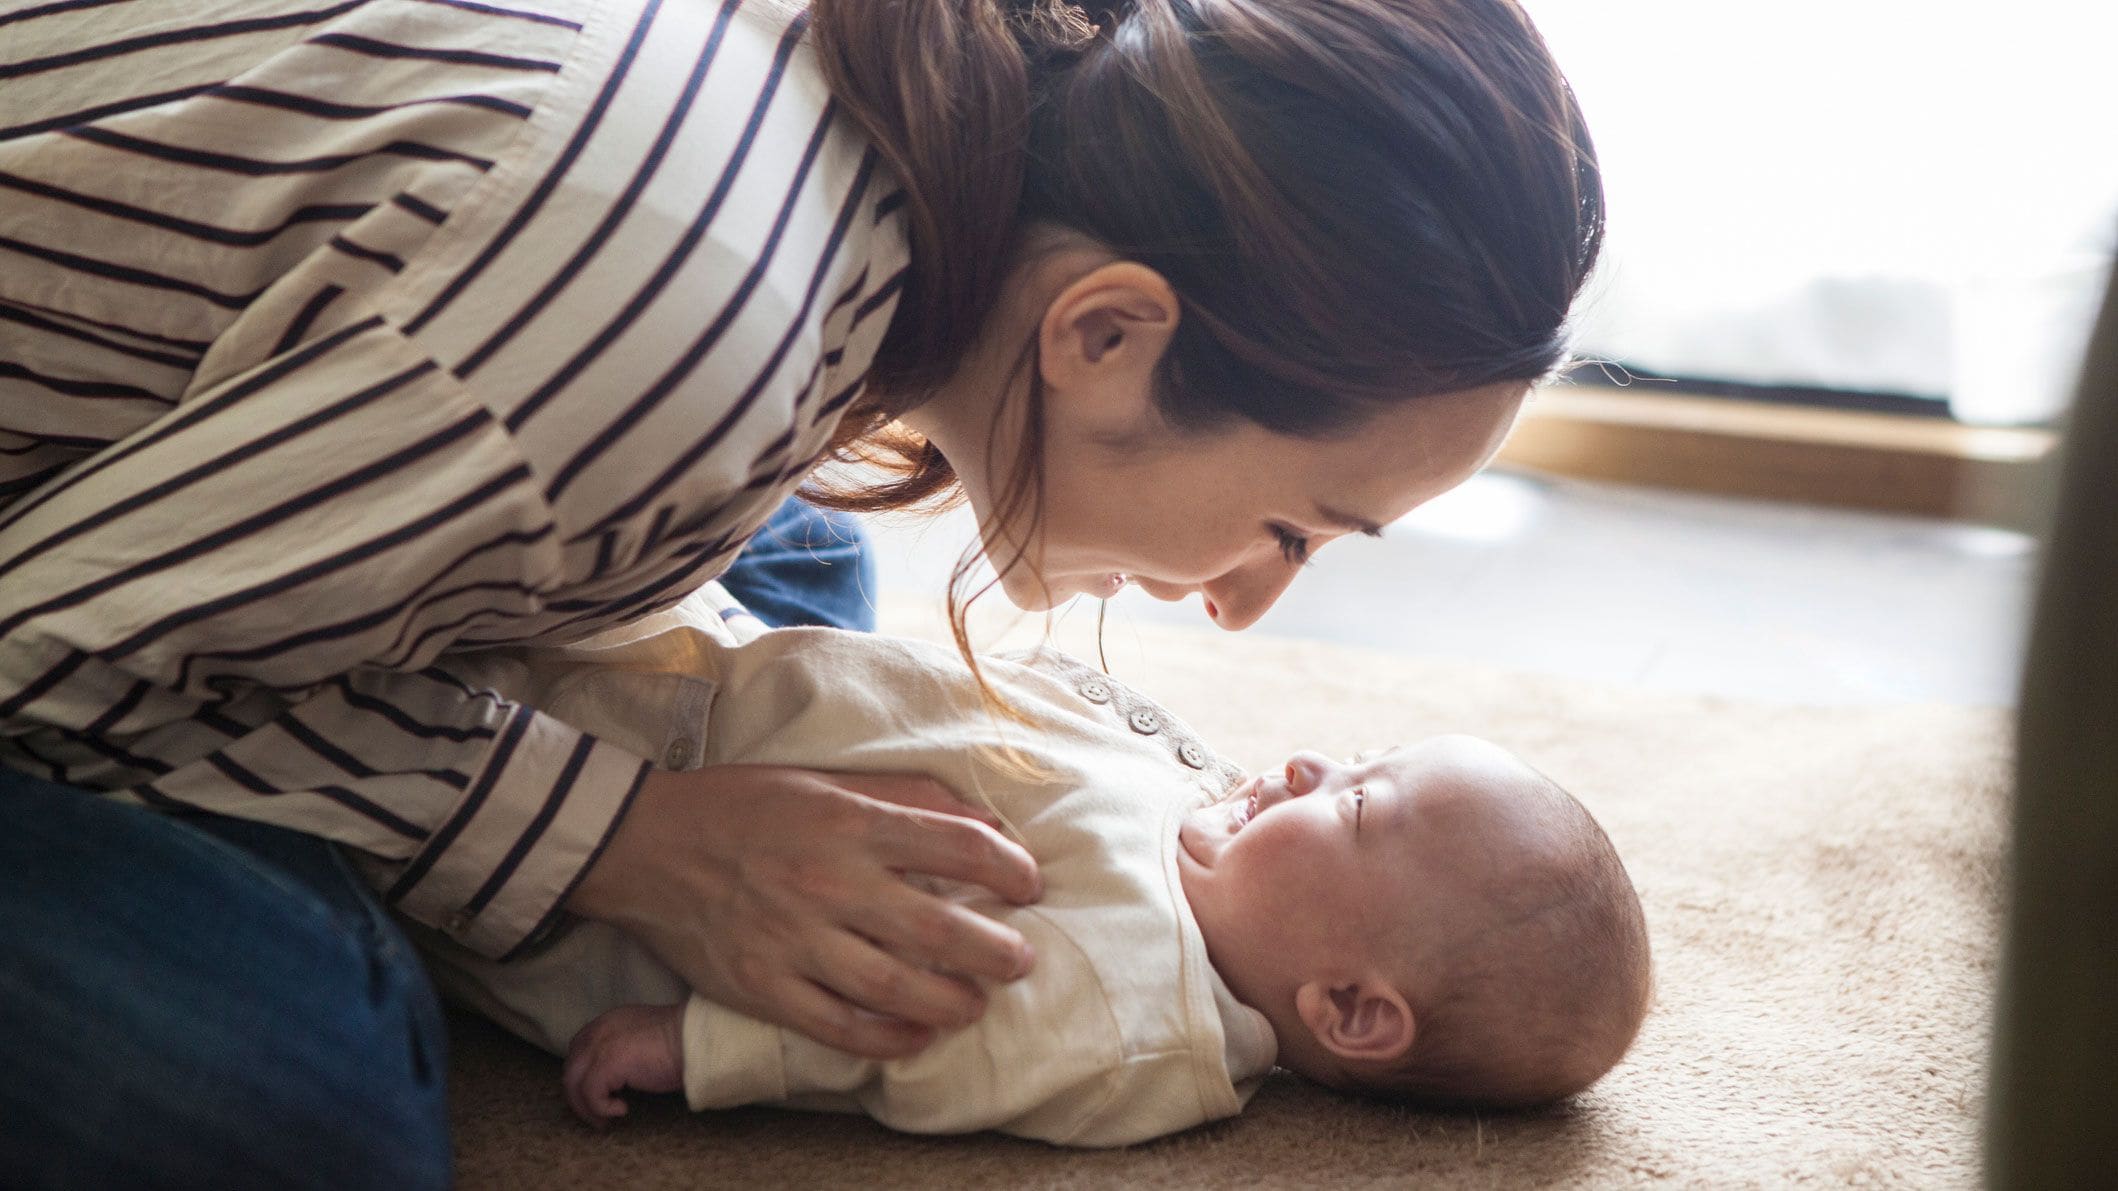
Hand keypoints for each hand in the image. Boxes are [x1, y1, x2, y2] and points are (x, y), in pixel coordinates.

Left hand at [565, 1003, 684, 1126]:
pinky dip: (602, 1108)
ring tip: (605, 1121)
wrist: (694, 1039)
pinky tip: (623, 1110)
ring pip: (573, 1084)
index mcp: (608, 1022)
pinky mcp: (607, 1064)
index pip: (578, 1051)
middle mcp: (599, 1030)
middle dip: (579, 1097)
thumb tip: (615, 1081)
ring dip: (587, 1108)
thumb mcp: (644, 1040)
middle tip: (597, 1117)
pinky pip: (590, 1094)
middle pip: (571, 1069)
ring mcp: (600, 1046)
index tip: (596, 1097)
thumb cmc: (681, 1042)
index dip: (582, 1076)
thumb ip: (624, 1050)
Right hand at [568, 764, 1042, 1058]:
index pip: (958, 847)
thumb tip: (986, 824)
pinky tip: (917, 1034)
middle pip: (939, 929)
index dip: (1009, 870)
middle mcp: (828, 882)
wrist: (644, 844)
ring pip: (896, 988)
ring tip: (976, 1001)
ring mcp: (795, 940)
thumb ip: (908, 798)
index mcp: (849, 822)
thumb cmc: (744, 806)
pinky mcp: (763, 986)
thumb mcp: (827, 782)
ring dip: (952, 1001)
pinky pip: (840, 1027)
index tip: (1028, 884)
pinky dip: (889, 1038)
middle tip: (1021, 959)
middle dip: (997, 951)